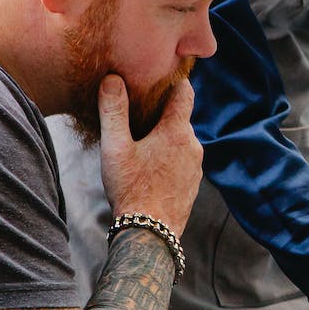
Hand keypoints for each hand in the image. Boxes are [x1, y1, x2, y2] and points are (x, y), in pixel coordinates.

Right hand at [98, 75, 200, 234]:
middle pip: (180, 117)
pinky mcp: (193, 183)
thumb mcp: (115, 148)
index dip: (172, 81)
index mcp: (177, 131)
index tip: (158, 75)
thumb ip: (113, 111)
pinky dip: (169, 156)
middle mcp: (193, 145)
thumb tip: (112, 79)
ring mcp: (196, 166)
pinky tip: (149, 165)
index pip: (184, 92)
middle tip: (138, 109)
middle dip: (162, 111)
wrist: (151, 233)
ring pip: (181, 140)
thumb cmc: (131, 189)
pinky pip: (182, 159)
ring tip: (140, 140)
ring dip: (164, 136)